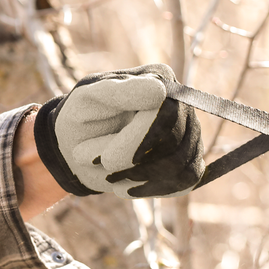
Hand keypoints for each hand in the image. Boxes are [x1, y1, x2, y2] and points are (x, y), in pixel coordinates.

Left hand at [32, 64, 202, 197]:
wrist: (78, 145)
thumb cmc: (82, 117)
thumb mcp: (87, 100)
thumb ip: (116, 92)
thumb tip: (158, 91)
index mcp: (158, 79)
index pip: (166, 112)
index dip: (139, 141)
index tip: (108, 161)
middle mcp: (182, 103)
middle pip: (174, 144)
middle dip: (131, 163)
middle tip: (96, 164)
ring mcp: (190, 133)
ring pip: (182, 167)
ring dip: (138, 178)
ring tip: (108, 176)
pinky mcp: (190, 161)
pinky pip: (185, 182)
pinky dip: (152, 190)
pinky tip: (125, 186)